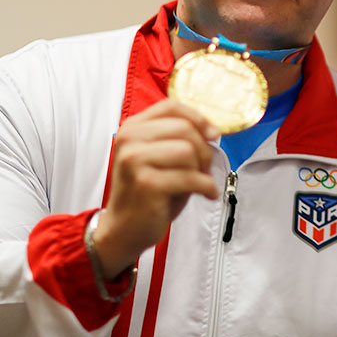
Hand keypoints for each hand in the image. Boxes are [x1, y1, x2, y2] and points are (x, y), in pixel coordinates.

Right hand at [92, 99, 219, 276]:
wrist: (123, 229)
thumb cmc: (148, 191)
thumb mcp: (159, 157)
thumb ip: (178, 138)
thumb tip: (213, 131)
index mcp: (132, 128)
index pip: (171, 107)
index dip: (198, 118)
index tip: (213, 134)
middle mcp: (129, 141)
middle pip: (184, 129)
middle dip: (204, 149)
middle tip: (205, 168)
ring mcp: (134, 161)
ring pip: (189, 152)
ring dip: (203, 169)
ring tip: (200, 182)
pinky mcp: (146, 184)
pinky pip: (191, 177)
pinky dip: (207, 187)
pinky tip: (207, 194)